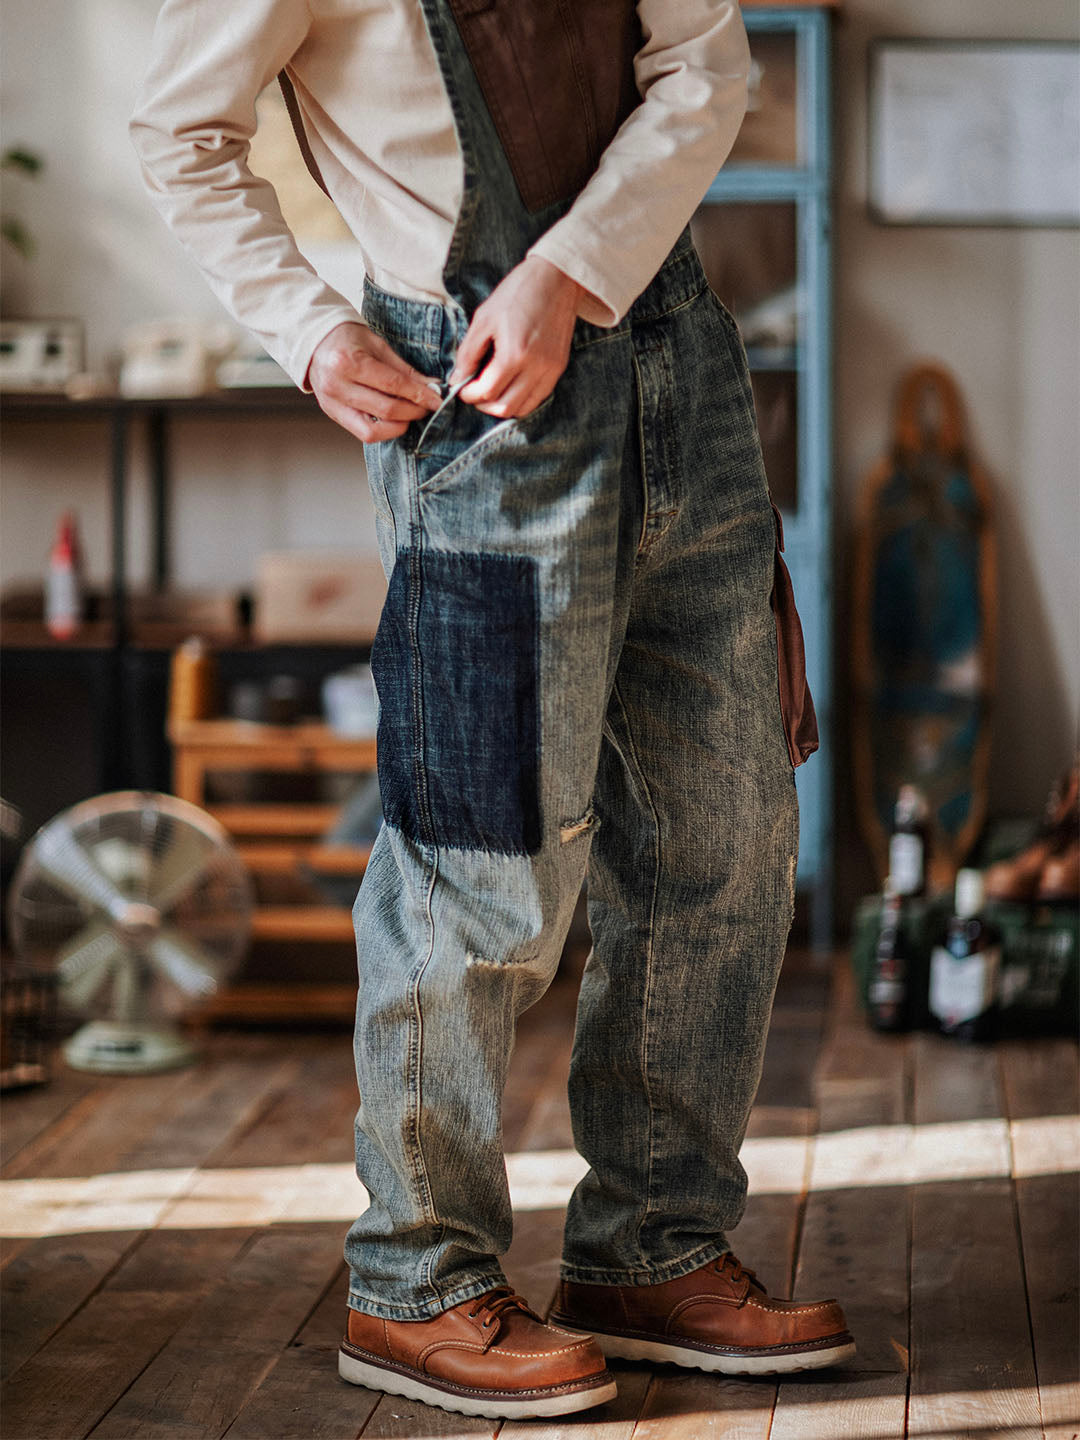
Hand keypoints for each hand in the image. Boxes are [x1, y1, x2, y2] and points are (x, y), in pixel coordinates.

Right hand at [307, 322, 439, 442]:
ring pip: (373, 430)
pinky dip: (383, 430)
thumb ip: (404, 370)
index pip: (393, 385)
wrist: (315, 340)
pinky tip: (394, 419)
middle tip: (427, 406)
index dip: (419, 395)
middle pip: (386, 409)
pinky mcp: (332, 414)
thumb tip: (431, 388)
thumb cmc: (347, 338)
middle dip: (413, 411)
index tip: (437, 399)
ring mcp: (331, 403)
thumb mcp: (378, 346)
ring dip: (399, 426)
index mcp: (348, 362)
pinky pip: (362, 432)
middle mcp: (336, 385)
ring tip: (410, 414)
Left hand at [450, 256, 587, 417]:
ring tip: (491, 391)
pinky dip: (520, 400)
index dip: (468, 395)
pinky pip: (538, 398)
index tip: (461, 388)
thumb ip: (468, 353)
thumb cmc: (517, 293)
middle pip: (504, 408)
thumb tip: (457, 379)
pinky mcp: (559, 368)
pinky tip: (510, 386)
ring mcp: (550, 370)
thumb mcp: (483, 319)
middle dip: (483, 404)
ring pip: (522, 409)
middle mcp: (535, 368)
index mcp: (514, 354)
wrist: (556, 278)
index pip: (486, 392)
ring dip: (502, 406)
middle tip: (473, 392)